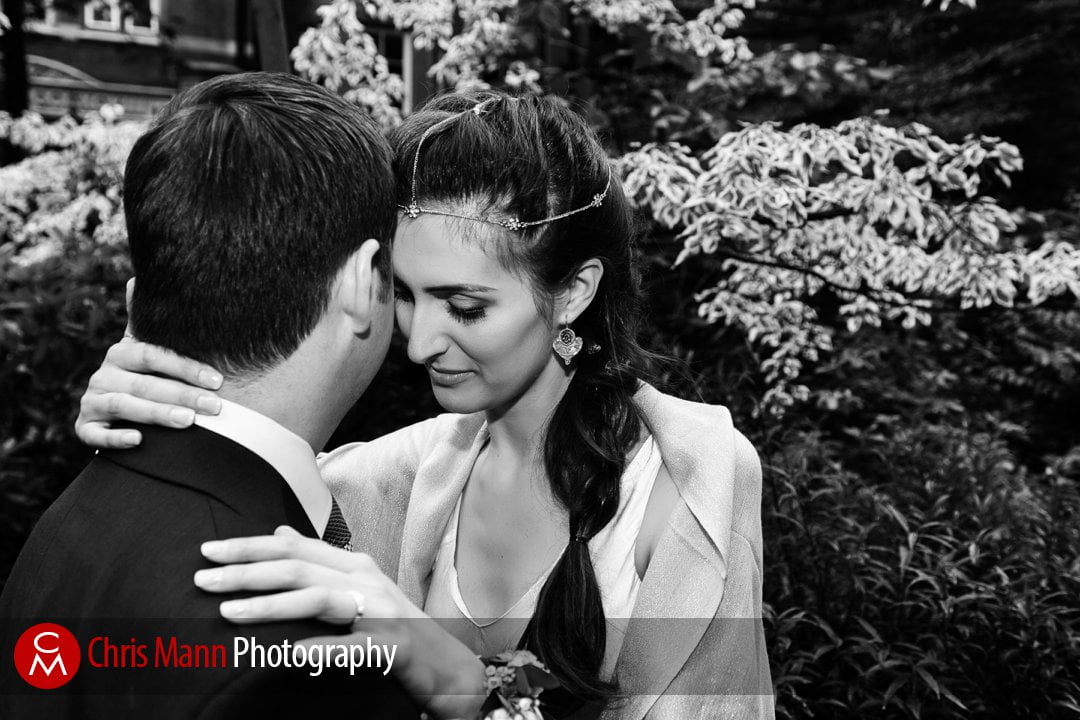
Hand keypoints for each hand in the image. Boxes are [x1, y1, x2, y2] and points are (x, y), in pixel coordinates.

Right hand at [76, 279, 224, 447]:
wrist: (117, 411)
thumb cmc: (146, 375)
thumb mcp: (148, 347)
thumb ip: (147, 319)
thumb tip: (139, 278)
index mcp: (123, 352)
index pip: (154, 355)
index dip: (185, 367)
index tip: (218, 379)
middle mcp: (104, 374)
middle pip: (144, 383)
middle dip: (182, 395)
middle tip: (215, 406)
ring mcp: (92, 401)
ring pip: (123, 406)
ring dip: (156, 414)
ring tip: (188, 422)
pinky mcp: (85, 427)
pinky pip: (95, 434)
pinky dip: (115, 437)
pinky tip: (139, 440)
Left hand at [194, 527, 485, 718]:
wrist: (451, 670)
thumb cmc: (398, 631)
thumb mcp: (357, 590)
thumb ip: (319, 561)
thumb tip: (278, 531)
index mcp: (355, 566)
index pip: (295, 548)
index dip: (251, 546)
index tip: (209, 551)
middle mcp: (367, 581)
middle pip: (299, 567)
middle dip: (247, 572)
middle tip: (203, 579)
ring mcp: (382, 613)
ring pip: (318, 598)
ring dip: (271, 605)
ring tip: (229, 614)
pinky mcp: (394, 648)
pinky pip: (352, 649)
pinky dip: (320, 650)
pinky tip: (289, 654)